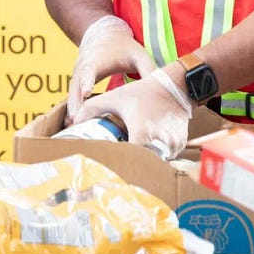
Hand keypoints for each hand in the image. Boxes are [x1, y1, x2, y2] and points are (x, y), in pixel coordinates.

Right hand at [68, 15, 155, 119]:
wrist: (103, 35)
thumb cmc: (123, 48)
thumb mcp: (138, 55)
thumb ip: (148, 70)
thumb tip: (161, 89)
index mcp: (98, 60)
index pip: (90, 71)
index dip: (88, 81)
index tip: (87, 92)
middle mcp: (83, 67)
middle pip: (77, 87)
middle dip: (77, 104)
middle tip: (77, 123)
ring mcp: (77, 75)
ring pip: (72, 94)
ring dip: (72, 110)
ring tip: (73, 128)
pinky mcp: (75, 82)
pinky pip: (72, 97)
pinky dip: (72, 110)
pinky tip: (73, 125)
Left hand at [71, 67, 191, 159]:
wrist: (175, 86)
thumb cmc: (143, 92)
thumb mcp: (115, 97)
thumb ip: (92, 108)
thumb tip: (74, 121)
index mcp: (142, 133)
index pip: (129, 160)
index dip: (119, 164)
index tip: (110, 164)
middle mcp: (160, 142)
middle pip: (143, 165)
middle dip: (131, 166)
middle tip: (119, 166)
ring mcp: (173, 145)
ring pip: (156, 161)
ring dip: (146, 160)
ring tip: (133, 157)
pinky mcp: (180, 144)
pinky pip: (167, 155)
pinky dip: (157, 153)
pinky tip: (149, 146)